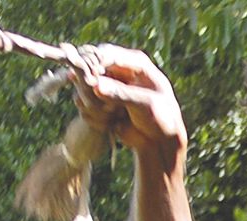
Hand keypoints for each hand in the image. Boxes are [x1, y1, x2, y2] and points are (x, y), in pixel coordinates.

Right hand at [70, 46, 187, 159]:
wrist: (160, 142)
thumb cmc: (162, 121)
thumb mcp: (146, 105)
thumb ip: (121, 94)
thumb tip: (96, 86)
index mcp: (137, 63)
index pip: (106, 53)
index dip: (94, 64)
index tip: (90, 81)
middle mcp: (120, 69)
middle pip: (89, 66)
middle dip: (91, 85)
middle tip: (103, 104)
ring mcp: (109, 83)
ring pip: (84, 84)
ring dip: (92, 101)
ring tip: (113, 115)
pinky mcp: (101, 98)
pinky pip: (84, 100)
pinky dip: (92, 111)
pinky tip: (110, 122)